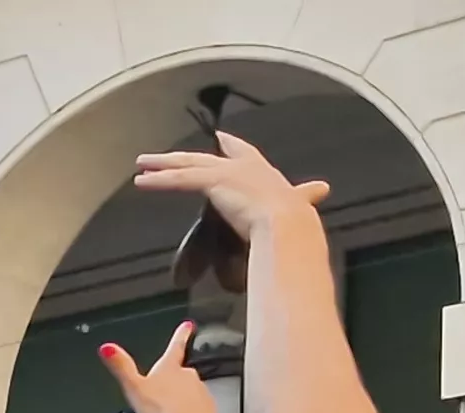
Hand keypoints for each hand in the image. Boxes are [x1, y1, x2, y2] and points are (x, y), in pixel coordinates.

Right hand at [99, 320, 217, 412]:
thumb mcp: (133, 387)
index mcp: (170, 368)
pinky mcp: (208, 409)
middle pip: (183, 372)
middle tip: (164, 392)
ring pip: (191, 391)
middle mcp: (189, 377)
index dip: (181, 335)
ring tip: (170, 412)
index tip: (188, 326)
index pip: (176, 346)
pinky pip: (198, 409)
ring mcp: (201, 392)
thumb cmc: (161, 409)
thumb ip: (121, 366)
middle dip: (175, 380)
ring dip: (182, 398)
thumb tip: (107, 348)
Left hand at [129, 131, 332, 244]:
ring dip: (161, 166)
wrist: (288, 222)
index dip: (231, 145)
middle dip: (180, 157)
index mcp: (261, 170)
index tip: (221, 138)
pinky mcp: (212, 181)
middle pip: (204, 158)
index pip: (243, 152)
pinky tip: (141, 181)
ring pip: (186, 166)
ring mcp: (225, 172)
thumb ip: (306, 195)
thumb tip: (324, 189)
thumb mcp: (299, 202)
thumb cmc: (294, 218)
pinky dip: (160, 180)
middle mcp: (242, 166)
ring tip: (141, 166)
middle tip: (158, 156)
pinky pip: (179, 179)